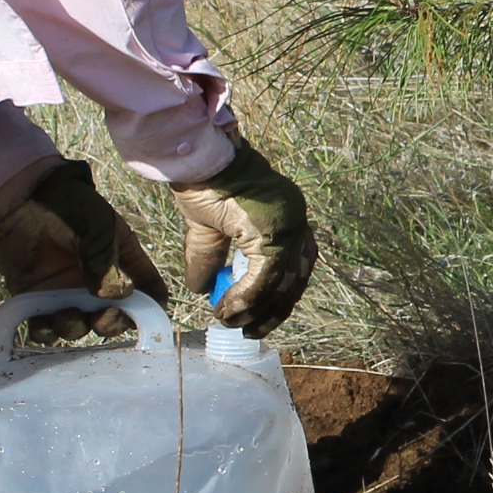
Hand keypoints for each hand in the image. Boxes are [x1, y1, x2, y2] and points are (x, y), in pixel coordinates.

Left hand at [0, 158, 167, 343]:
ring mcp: (66, 293)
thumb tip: (116, 296)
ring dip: (77, 328)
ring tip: (67, 314)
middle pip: (114, 317)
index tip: (152, 319)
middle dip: (111, 323)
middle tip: (101, 318)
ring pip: (80, 327)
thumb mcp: (97, 227)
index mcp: (122, 261)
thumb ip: (107, 262)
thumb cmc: (67, 206)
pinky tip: (44, 321)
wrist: (21, 198)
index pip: (147, 288)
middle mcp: (97, 282)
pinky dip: (47, 332)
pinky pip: (45, 328)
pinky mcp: (36, 299)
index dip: (153, 308)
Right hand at [174, 135, 316, 334]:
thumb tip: (203, 291)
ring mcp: (290, 224)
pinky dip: (246, 298)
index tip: (260, 318)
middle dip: (272, 312)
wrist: (196, 160)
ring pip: (282, 283)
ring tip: (230, 322)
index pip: (296, 268)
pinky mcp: (273, 231)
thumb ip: (211, 260)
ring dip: (256, 310)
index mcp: (287, 217)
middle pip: (296, 280)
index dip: (279, 298)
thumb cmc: (203, 186)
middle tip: (249, 332)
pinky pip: (265, 277)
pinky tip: (227, 310)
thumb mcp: (207, 232)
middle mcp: (296, 221)